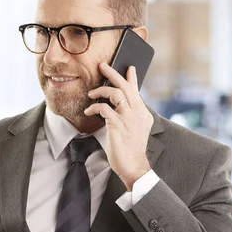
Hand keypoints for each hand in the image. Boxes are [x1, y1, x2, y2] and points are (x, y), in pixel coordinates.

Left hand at [84, 63, 152, 190]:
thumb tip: (122, 104)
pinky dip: (94, 107)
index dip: (132, 78)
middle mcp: (137, 112)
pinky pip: (104, 108)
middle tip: (102, 66)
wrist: (134, 165)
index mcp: (142, 113)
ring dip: (101, 91)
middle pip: (125, 86)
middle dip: (113, 73)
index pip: (136, 90)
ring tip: (92, 94)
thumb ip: (132, 115)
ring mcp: (128, 118)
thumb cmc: (132, 148)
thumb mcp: (136, 128)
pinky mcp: (117, 124)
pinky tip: (89, 111)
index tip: (129, 68)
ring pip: (115, 93)